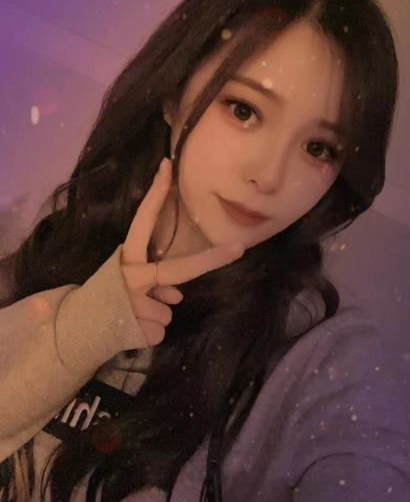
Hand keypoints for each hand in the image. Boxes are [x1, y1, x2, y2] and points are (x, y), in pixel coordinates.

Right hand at [120, 157, 244, 347]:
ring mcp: (132, 303)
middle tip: (239, 248)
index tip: (168, 166)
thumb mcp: (129, 283)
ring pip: (168, 310)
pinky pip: (160, 331)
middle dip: (211, 260)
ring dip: (156, 318)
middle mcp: (129, 276)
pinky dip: (149, 335)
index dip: (156, 193)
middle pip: (178, 269)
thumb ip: (154, 282)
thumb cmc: (108, 299)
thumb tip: (176, 296)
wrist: (76, 331)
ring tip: (131, 318)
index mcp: (127, 257)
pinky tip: (130, 332)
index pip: (144, 219)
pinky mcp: (136, 329)